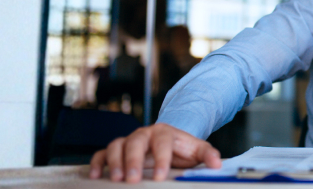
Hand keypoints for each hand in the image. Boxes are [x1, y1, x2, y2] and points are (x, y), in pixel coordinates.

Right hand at [89, 123, 220, 182]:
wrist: (169, 142)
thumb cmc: (181, 148)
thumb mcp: (196, 149)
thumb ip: (207, 155)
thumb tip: (217, 164)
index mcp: (165, 132)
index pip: (162, 142)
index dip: (161, 158)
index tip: (161, 176)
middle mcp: (144, 134)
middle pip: (135, 142)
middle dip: (133, 161)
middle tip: (132, 179)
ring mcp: (128, 141)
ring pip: (117, 146)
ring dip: (114, 162)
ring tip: (115, 179)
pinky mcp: (117, 150)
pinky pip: (102, 153)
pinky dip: (97, 162)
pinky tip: (95, 175)